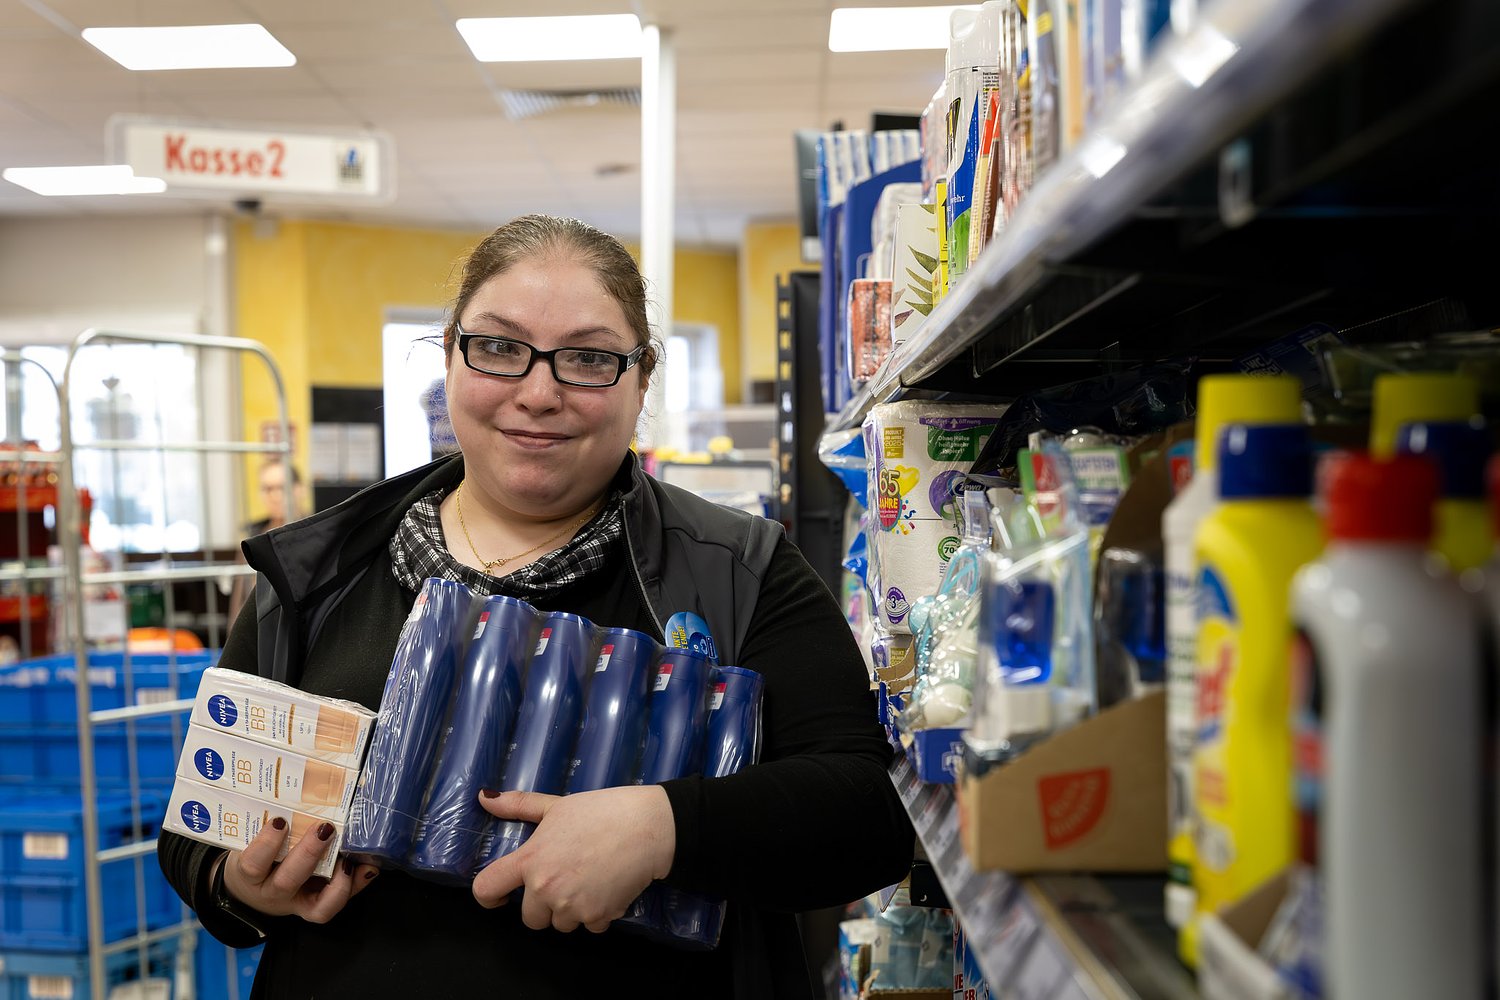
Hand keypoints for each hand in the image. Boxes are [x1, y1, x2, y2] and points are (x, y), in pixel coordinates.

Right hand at [219, 816, 379, 923]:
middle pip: (286, 881)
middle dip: (308, 853)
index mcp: (250, 875)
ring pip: (318, 905)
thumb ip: (267, 823)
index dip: (266, 844)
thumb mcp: (251, 842)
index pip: (252, 864)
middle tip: (324, 828)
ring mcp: (296, 904)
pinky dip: (355, 885)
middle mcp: (272, 893)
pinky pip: (336, 904)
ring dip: (339, 878)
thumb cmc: (257, 857)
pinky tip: (368, 868)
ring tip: (348, 855)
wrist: (253, 890)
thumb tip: (293, 791)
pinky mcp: (316, 909)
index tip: (280, 821)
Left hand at [472, 786, 675, 932]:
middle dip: (544, 905)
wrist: (647, 827)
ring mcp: (571, 906)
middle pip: (530, 919)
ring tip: (590, 879)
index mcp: (531, 860)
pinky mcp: (597, 917)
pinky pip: (589, 926)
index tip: (499, 896)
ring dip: (572, 910)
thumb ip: (518, 805)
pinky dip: (597, 914)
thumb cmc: (601, 811)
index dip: (487, 897)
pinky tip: (607, 888)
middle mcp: (545, 888)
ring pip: (561, 924)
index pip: (486, 889)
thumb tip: (484, 798)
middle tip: (566, 878)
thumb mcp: (556, 805)